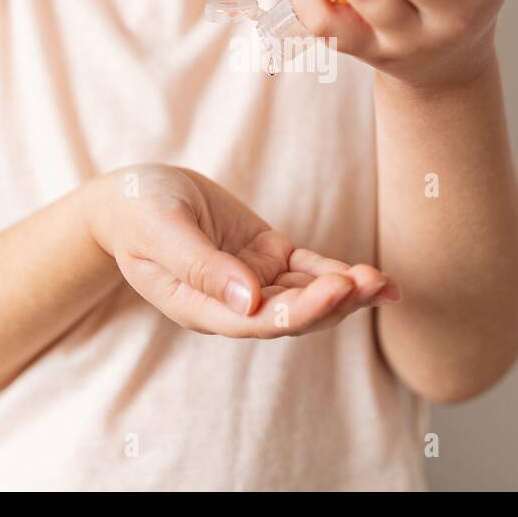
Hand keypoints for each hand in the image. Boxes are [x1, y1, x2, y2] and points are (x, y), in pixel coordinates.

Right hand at [87, 164, 398, 337]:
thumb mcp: (160, 230)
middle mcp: (233, 304)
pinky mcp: (268, 256)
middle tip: (372, 282)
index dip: (301, 309)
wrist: (132, 195)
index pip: (258, 320)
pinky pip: (310, 270)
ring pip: (308, 296)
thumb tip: (247, 301)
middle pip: (292, 314)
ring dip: (347, 292)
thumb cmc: (137, 210)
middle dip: (334, 302)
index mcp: (200, 307)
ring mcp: (254, 281)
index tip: (337, 288)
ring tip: (385, 283)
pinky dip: (341, 274)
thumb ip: (199, 267)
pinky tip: (379, 280)